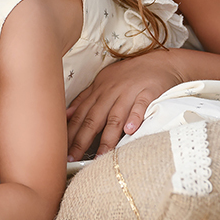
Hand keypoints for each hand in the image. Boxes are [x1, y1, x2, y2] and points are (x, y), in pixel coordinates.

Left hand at [66, 50, 181, 159]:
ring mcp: (129, 93)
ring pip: (116, 116)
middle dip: (82, 139)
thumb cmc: (128, 75)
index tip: (60, 149)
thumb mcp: (102, 83)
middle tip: (73, 158)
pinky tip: (130, 130)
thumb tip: (65, 115)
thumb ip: (84, 99)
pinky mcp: (148, 92)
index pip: (81, 115)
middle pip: (94, 118)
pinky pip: (141, 106)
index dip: (70, 133)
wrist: (158, 61)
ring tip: (101, 156)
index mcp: (98, 91)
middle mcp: (111, 93)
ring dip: (108, 137)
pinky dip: (135, 117)